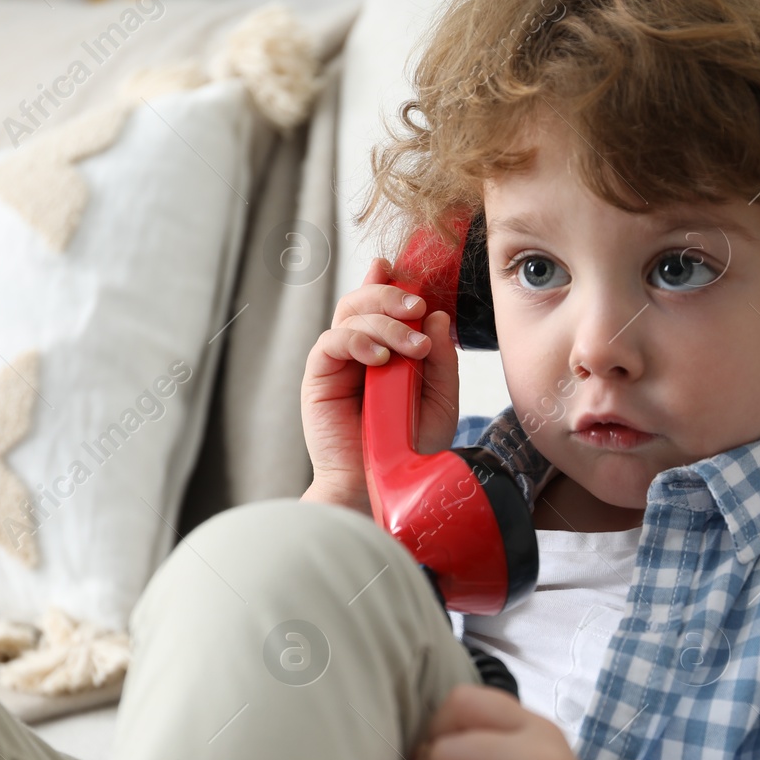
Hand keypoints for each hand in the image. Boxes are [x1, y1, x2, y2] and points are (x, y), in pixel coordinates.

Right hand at [300, 257, 459, 512]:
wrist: (382, 487)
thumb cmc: (409, 449)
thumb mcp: (440, 401)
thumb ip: (440, 360)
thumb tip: (436, 317)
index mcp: (387, 352)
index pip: (384, 306)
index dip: (393, 282)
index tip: (410, 272)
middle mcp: (359, 352)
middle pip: (364, 299)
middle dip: (392, 295)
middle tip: (418, 307)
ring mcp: (338, 363)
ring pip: (350, 313)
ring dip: (384, 320)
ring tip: (412, 347)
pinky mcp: (319, 377)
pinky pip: (332, 341)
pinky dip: (357, 340)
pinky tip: (379, 359)